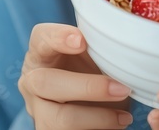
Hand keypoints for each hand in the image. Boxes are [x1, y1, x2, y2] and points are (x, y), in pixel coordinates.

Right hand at [18, 23, 133, 128]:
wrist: (87, 102)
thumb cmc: (90, 69)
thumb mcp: (92, 54)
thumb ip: (99, 45)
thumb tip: (126, 43)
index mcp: (41, 53)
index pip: (41, 38)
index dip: (58, 38)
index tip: (82, 41)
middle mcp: (32, 82)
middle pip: (45, 82)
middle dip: (87, 87)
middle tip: (122, 89)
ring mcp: (39, 110)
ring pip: (57, 119)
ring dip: (96, 118)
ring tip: (125, 117)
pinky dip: (97, 129)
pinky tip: (117, 125)